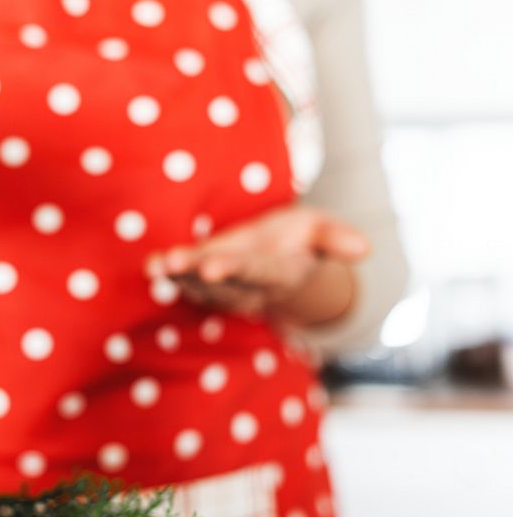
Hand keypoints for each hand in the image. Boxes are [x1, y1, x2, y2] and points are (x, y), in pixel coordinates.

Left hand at [145, 206, 369, 325]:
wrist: (280, 261)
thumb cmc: (300, 239)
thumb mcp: (322, 230)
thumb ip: (337, 238)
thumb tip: (365, 248)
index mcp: (278, 272)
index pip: (255, 272)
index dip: (234, 270)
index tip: (213, 266)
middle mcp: (248, 284)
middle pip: (220, 282)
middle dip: (196, 275)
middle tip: (175, 263)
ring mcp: (224, 286)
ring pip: (198, 286)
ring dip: (177, 276)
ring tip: (158, 264)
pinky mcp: (204, 280)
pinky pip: (185, 283)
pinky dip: (168, 275)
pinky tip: (151, 266)